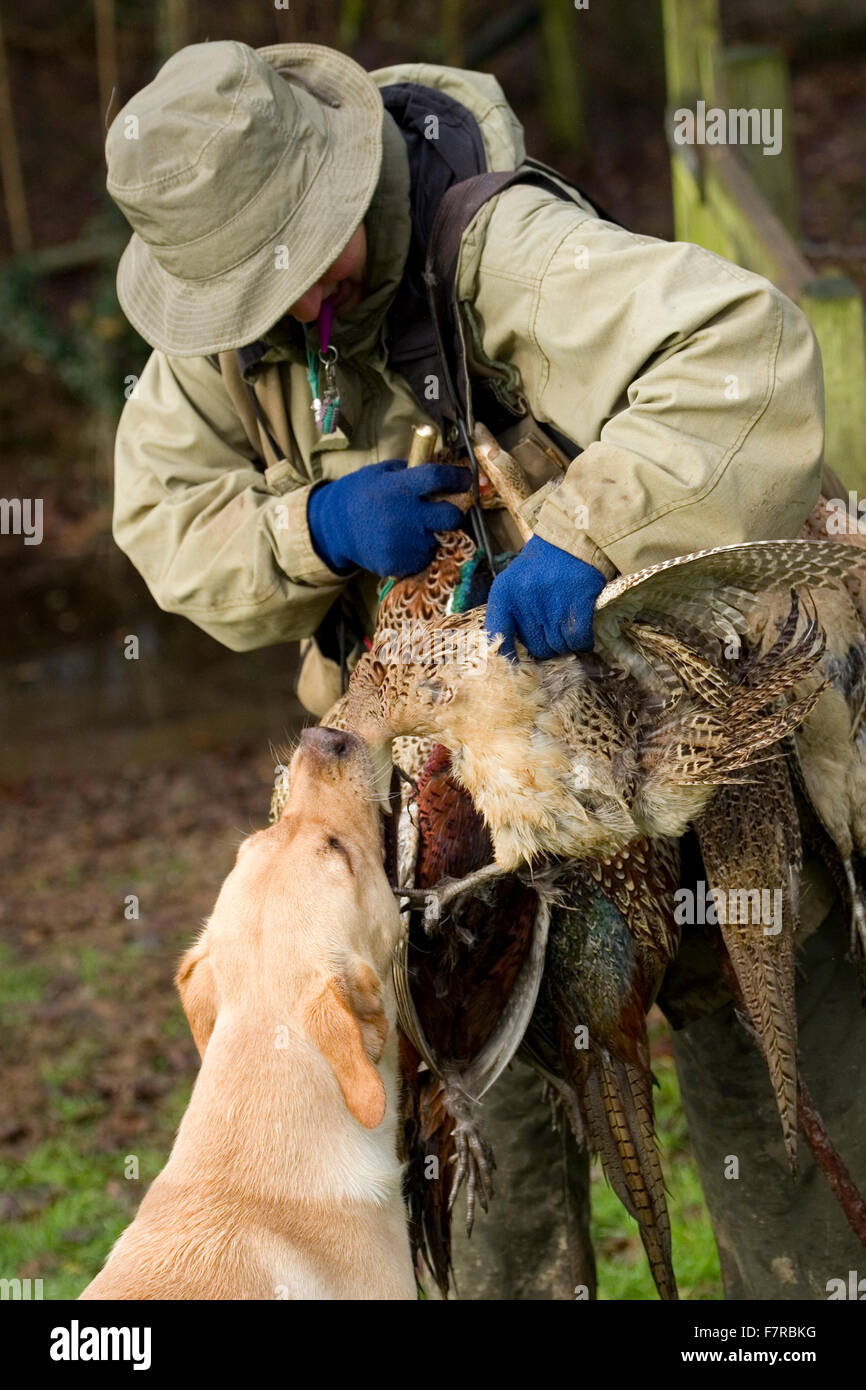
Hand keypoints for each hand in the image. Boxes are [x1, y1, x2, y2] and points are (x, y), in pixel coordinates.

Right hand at [307, 458, 470, 577]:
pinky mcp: (398, 563)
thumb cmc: (360, 495)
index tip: (465, 479)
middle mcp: (405, 516)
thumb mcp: (381, 473)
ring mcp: (403, 543)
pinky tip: (403, 542)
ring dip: (432, 534)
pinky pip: (422, 557)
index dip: (458, 478)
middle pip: (451, 517)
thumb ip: (410, 472)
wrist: (334, 528)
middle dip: (453, 513)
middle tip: (444, 511)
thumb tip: (440, 471)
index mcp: (400, 488)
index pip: (440, 478)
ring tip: (414, 529)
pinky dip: (418, 551)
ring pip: (438, 540)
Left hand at [484, 535, 606, 659]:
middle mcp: (523, 599)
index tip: (512, 670)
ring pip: (558, 646)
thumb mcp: (514, 581)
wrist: (573, 539)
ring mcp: (551, 602)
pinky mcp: (577, 603)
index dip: (504, 658)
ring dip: (566, 643)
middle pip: (535, 648)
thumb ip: (510, 613)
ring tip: (568, 626)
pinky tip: (583, 633)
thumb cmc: (543, 564)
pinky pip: (578, 639)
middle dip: (546, 646)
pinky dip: (583, 642)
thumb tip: (513, 655)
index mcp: (504, 593)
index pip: (496, 636)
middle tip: (554, 633)